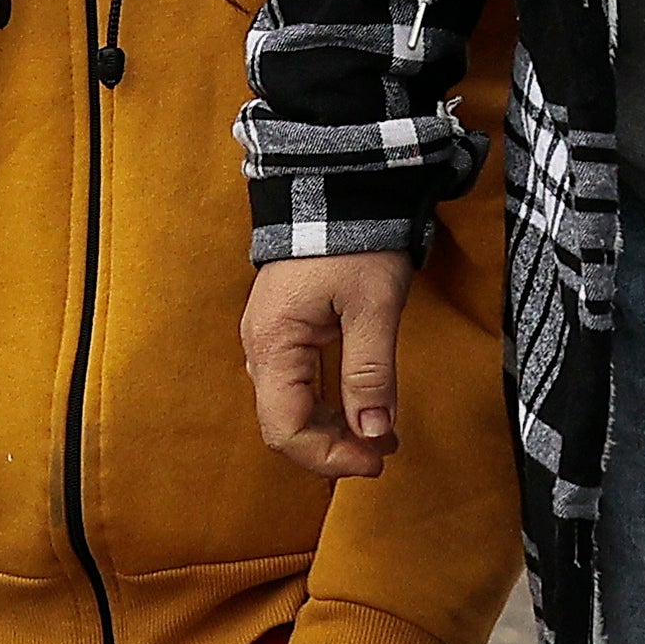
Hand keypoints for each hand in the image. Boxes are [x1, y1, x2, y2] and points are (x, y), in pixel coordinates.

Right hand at [245, 250, 412, 479]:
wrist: (340, 184)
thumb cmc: (356, 240)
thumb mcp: (373, 307)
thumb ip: (370, 373)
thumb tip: (372, 434)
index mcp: (273, 344)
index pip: (286, 429)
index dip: (330, 457)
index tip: (377, 459)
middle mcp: (260, 346)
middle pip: (285, 424)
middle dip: (334, 447)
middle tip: (384, 450)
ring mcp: (267, 337)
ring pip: (290, 406)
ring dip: (334, 427)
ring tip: (382, 432)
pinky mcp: (283, 328)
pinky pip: (296, 382)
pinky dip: (328, 402)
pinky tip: (362, 403)